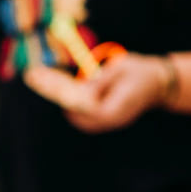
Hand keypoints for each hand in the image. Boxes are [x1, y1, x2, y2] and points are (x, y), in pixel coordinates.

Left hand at [25, 54, 169, 132]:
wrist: (157, 83)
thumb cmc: (140, 72)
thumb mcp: (121, 69)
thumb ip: (100, 81)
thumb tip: (79, 91)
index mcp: (117, 110)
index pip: (85, 108)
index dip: (65, 96)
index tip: (49, 84)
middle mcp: (110, 121)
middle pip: (75, 113)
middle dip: (56, 93)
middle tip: (34, 76)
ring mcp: (106, 122)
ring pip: (75, 114)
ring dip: (60, 97)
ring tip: (39, 77)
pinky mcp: (102, 118)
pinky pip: (80, 112)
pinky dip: (68, 99)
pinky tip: (54, 83)